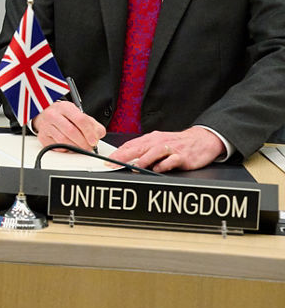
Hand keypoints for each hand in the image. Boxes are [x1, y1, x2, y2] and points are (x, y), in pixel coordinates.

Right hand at [32, 100, 105, 151]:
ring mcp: (46, 126)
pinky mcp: (42, 137)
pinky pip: (56, 147)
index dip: (89, 132)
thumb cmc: (65, 117)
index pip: (80, 120)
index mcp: (65, 107)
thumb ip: (93, 125)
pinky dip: (66, 149)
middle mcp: (53, 115)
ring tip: (81, 148)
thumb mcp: (80, 115)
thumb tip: (97, 136)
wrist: (47, 116)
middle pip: (71, 131)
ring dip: (76, 148)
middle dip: (83, 142)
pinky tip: (70, 146)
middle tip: (89, 147)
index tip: (94, 141)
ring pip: (63, 141)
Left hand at [110, 127, 225, 172]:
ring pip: (154, 153)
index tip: (107, 160)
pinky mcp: (182, 156)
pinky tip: (158, 168)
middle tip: (113, 163)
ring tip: (133, 167)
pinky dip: (164, 164)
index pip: (131, 145)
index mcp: (151, 139)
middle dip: (124, 155)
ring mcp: (171, 149)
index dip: (118, 153)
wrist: (201, 140)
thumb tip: (125, 157)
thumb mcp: (158, 143)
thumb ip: (143, 150)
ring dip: (143, 160)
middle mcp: (159, 142)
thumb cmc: (177, 143)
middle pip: (138, 148)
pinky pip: (171, 160)